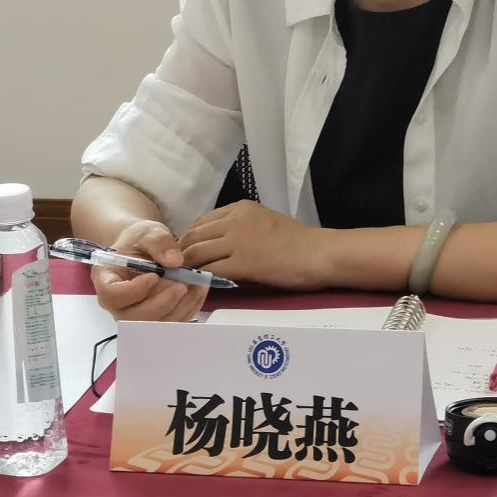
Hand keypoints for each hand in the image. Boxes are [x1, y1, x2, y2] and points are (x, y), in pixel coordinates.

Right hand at [90, 220, 207, 321]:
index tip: (155, 276)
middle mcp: (117, 304)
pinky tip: (198, 291)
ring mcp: (135, 315)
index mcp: (106, 280)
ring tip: (196, 285)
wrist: (144, 250)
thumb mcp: (148, 232)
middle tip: (182, 284)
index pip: (113, 295)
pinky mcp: (155, 319)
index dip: (134, 291)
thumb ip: (159, 243)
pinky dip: (188, 309)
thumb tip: (175, 260)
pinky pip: (171, 323)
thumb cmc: (140, 241)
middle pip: (135, 317)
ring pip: (155, 325)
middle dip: (162, 303)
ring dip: (179, 308)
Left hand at [179, 202, 325, 289]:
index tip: (185, 253)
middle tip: (177, 269)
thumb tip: (220, 244)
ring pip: (196, 253)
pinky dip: (199, 279)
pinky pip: (210, 271)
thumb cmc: (299, 241)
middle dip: (181, 253)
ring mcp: (237, 241)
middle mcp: (234, 220)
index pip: (201, 222)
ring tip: (182, 280)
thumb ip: (241, 228)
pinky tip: (197, 287)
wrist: (319, 253)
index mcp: (240, 208)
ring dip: (186, 268)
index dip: (189, 239)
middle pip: (193, 236)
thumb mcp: (265, 222)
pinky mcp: (242, 263)